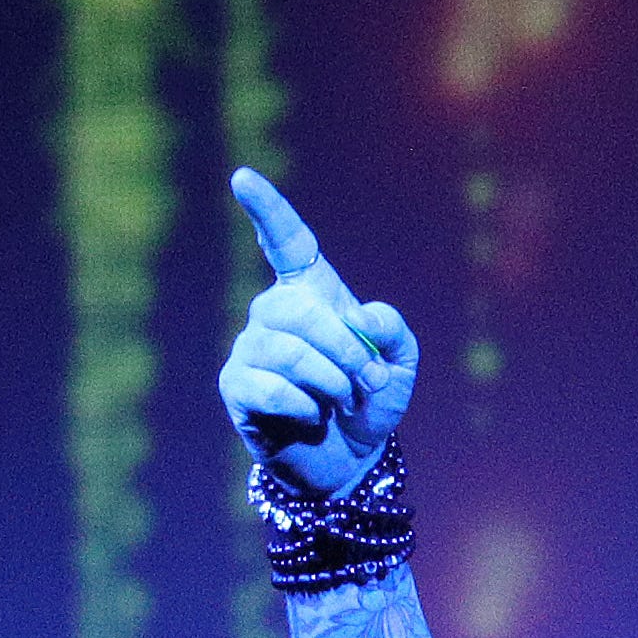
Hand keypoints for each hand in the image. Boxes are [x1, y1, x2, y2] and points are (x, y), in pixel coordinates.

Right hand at [218, 169, 418, 498]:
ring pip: (285, 350)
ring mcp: (250, 348)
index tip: (243, 178)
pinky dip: (305, 406)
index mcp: (310, 294)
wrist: (350, 458)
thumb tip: (360, 316)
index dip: (267, 210)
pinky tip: (314, 417)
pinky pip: (269, 388)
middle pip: (297, 309)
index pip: (286, 242)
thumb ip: (394, 332)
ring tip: (344, 401)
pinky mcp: (237, 387)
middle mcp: (272, 313)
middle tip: (369, 379)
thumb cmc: (369, 402)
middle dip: (344, 349)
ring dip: (330, 381)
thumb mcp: (399, 366)